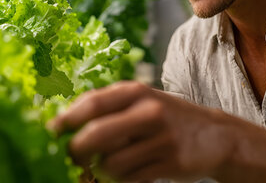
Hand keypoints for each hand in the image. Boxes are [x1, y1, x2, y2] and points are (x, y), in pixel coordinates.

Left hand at [48, 81, 235, 181]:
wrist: (216, 135)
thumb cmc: (167, 117)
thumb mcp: (141, 100)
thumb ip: (108, 107)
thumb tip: (62, 123)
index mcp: (136, 91)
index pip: (91, 103)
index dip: (65, 120)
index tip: (49, 134)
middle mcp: (148, 111)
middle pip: (95, 135)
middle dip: (75, 152)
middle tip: (71, 159)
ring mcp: (161, 138)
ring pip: (111, 163)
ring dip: (101, 171)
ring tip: (107, 167)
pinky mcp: (170, 163)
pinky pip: (130, 178)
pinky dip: (120, 181)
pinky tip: (126, 174)